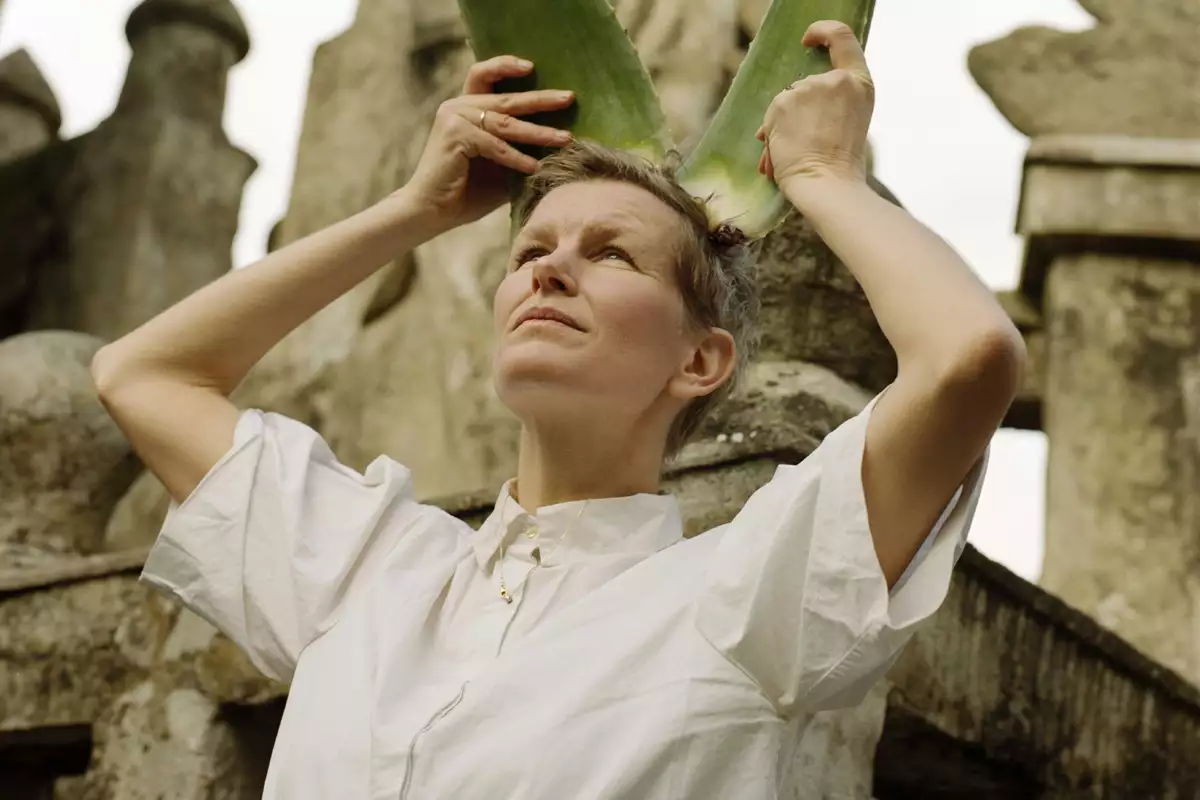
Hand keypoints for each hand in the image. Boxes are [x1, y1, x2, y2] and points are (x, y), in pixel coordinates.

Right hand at [403, 56, 574, 233]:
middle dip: (541, 99)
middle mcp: (458, 106)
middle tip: (569, 99)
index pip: (484, 75)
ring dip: (538, 132)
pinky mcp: (455, 136)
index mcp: (465, 107)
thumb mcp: (499, 165)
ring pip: (505, 122)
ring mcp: (454, 118)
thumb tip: (558, 141)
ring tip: (565, 138)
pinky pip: (495, 145)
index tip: (532, 67)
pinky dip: (517, 157)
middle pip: (505, 97)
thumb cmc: (466, 192)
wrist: (432, 212)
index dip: (506, 66)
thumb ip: (519, 148)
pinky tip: (535, 167)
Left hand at [755, 21, 873, 196]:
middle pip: (805, 84)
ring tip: (794, 153)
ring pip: (785, 102)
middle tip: (806, 141)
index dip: (822, 32)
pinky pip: (770, 116)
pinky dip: (770, 135)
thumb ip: (832, 102)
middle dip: (798, 110)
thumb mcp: (850, 120)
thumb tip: (792, 104)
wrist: (826, 184)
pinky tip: (779, 155)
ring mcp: (807, 89)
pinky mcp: (782, 103)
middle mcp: (834, 80)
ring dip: (782, 126)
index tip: (808, 40)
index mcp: (859, 83)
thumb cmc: (840, 164)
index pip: (842, 37)